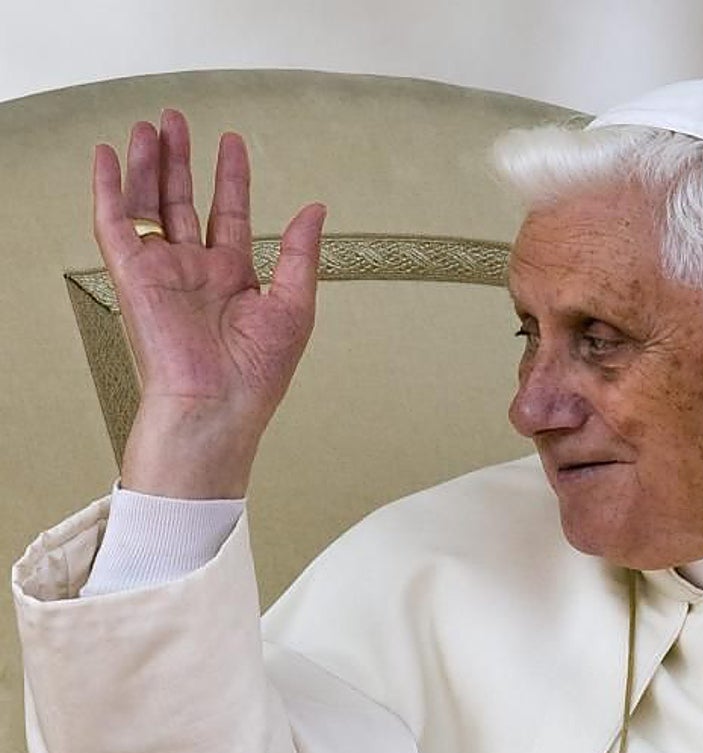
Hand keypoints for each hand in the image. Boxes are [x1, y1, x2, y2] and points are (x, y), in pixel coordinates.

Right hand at [93, 110, 325, 497]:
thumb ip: (299, 253)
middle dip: (181, 160)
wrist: (217, 405)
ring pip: (150, 204)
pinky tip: (111, 156)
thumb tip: (314, 210)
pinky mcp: (132, 276)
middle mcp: (195, 271)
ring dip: (149, 164)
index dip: (230, 177)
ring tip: (153, 125)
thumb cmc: (257, 374)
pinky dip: (110, 188)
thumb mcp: (295, 305)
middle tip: (178, 120)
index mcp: (233, 278)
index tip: (233, 142)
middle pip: (182, 201)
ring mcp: (162, 272)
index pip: (228, 214)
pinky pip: (115, 223)